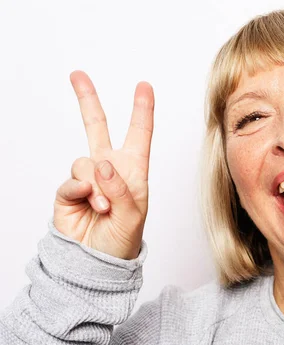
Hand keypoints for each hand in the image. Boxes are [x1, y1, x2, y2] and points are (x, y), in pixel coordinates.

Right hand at [53, 71, 153, 259]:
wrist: (98, 260)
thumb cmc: (123, 238)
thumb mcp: (134, 214)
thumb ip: (121, 188)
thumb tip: (102, 165)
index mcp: (133, 170)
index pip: (139, 134)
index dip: (142, 110)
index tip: (144, 86)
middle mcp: (109, 169)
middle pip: (97, 127)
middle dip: (87, 100)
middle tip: (77, 75)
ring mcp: (88, 179)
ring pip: (86, 161)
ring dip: (97, 185)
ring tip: (104, 207)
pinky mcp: (69, 192)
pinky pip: (72, 180)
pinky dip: (81, 192)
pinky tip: (90, 205)